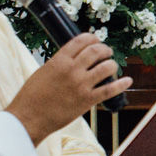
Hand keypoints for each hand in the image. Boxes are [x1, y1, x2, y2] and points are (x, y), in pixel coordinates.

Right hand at [6, 33, 131, 144]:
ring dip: (112, 64)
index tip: (96, 40)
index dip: (92, 38)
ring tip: (112, 65)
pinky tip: (128, 81)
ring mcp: (80, 85)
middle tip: (107, 52)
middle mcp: (72, 69)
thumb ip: (59, 64)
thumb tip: (72, 59)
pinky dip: (121, 84)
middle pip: (96, 51)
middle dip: (105, 49)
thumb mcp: (43, 72)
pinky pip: (109, 90)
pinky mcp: (86, 100)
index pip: (81, 40)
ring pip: (106, 67)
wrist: (28, 118)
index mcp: (59, 60)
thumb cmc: (31, 97)